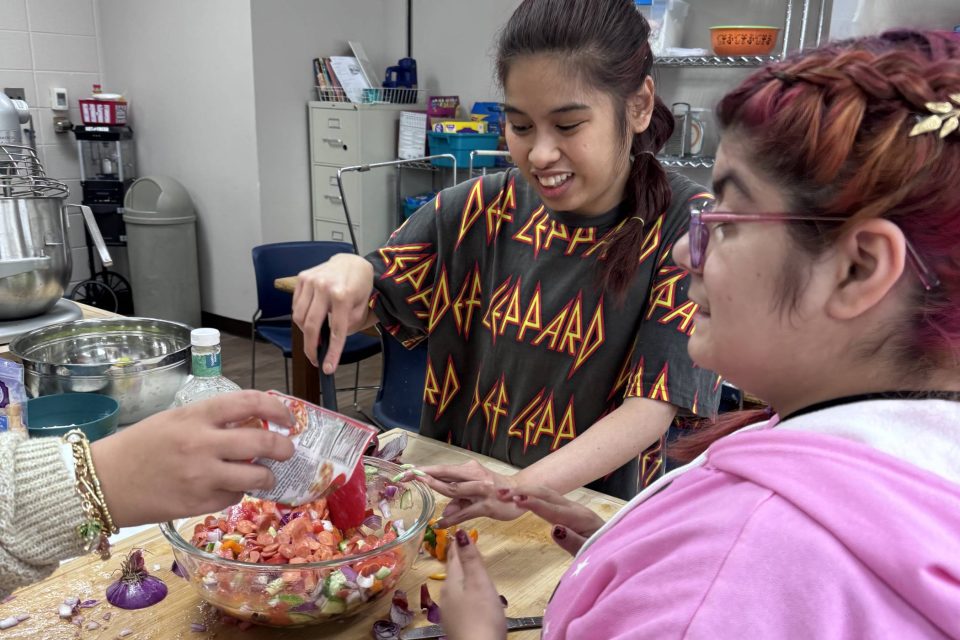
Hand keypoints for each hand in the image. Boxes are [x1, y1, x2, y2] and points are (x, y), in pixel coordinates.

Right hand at [90, 390, 295, 526]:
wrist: (104, 482)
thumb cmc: (139, 445)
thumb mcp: (176, 419)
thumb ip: (213, 420)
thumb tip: (255, 425)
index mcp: (196, 415)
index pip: (249, 403)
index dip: (277, 408)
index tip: (288, 418)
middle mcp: (202, 444)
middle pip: (261, 443)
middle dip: (284, 447)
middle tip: (287, 450)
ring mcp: (202, 476)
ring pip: (255, 476)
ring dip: (267, 476)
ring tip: (264, 475)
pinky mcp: (198, 503)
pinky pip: (233, 497)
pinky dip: (237, 493)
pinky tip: (227, 488)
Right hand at [292, 253, 374, 372]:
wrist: (350, 261)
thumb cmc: (359, 284)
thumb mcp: (363, 305)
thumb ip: (350, 323)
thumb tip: (332, 341)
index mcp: (343, 294)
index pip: (336, 330)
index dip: (332, 352)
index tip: (328, 368)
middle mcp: (324, 286)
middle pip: (312, 326)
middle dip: (311, 347)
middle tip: (315, 358)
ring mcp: (311, 281)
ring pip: (300, 317)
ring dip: (306, 332)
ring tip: (316, 337)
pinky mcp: (302, 278)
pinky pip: (296, 306)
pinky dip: (301, 317)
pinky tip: (311, 319)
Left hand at [417, 460, 524, 526]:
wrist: (522, 493)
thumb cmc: (496, 489)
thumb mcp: (476, 490)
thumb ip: (459, 499)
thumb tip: (444, 512)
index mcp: (470, 469)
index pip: (444, 469)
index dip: (426, 470)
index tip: (408, 470)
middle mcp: (475, 476)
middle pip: (446, 474)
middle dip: (425, 475)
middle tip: (407, 476)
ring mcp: (481, 490)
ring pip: (454, 489)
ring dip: (436, 487)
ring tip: (421, 486)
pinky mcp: (486, 506)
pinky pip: (464, 513)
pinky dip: (450, 519)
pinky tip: (439, 524)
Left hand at [441, 529, 506, 639]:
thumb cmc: (482, 616)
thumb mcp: (479, 584)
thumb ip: (471, 560)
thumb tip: (460, 532)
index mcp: (452, 582)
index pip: (454, 557)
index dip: (458, 545)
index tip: (458, 532)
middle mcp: (447, 595)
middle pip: (454, 572)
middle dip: (459, 560)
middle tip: (463, 548)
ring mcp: (450, 612)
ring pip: (456, 587)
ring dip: (462, 577)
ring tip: (470, 570)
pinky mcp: (457, 625)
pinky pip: (460, 602)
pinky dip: (465, 594)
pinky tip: (472, 599)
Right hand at [498, 485, 604, 555]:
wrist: (620, 547)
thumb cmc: (605, 552)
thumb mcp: (591, 552)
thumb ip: (573, 542)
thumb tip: (554, 529)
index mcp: (580, 518)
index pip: (552, 509)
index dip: (533, 503)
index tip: (514, 499)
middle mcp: (575, 508)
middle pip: (547, 495)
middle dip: (523, 492)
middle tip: (500, 493)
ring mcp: (572, 507)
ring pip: (546, 493)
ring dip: (526, 491)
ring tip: (504, 492)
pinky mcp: (569, 510)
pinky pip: (548, 498)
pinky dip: (532, 494)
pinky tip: (521, 495)